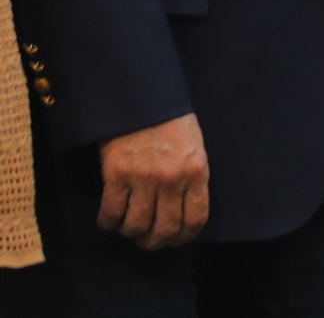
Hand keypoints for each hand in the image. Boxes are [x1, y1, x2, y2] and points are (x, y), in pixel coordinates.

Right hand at [97, 113, 207, 248]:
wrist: (142, 99)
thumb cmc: (171, 122)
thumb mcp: (194, 147)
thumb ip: (192, 177)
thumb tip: (184, 208)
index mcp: (196, 171)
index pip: (195, 218)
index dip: (184, 236)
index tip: (175, 240)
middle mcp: (172, 179)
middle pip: (165, 228)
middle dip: (155, 241)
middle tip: (147, 240)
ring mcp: (143, 178)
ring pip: (136, 225)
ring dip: (131, 233)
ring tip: (128, 229)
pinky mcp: (116, 175)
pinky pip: (111, 213)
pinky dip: (108, 223)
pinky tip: (109, 221)